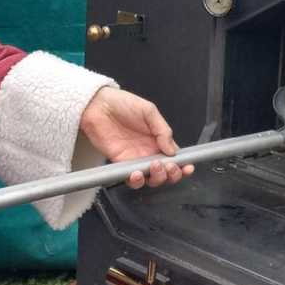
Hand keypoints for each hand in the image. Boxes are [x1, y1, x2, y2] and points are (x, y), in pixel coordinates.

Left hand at [79, 87, 194, 188]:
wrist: (97, 105)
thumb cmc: (122, 103)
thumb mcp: (148, 110)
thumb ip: (163, 130)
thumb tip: (173, 150)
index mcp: (158, 138)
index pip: (175, 156)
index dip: (183, 165)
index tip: (187, 167)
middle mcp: (148, 151)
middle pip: (165, 171)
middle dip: (172, 174)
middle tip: (170, 167)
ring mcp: (135, 158)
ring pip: (151, 178)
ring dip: (156, 178)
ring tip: (155, 166)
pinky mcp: (120, 163)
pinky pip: (131, 178)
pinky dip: (137, 180)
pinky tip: (137, 173)